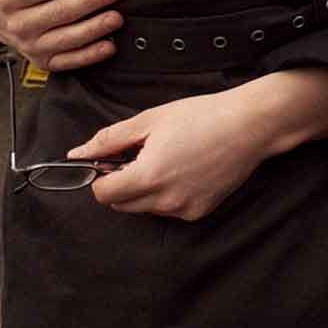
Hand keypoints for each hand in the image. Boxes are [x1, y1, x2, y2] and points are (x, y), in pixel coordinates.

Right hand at [0, 0, 122, 70]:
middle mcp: (15, 25)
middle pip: (57, 13)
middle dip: (88, 2)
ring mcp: (29, 46)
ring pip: (65, 39)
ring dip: (93, 29)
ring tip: (116, 17)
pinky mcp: (42, 61)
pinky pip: (67, 61)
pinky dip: (88, 56)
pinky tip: (110, 46)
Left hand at [69, 69, 327, 220]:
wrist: (250, 126)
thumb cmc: (201, 116)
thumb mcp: (150, 120)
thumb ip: (109, 140)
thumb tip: (77, 154)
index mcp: (147, 176)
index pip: (102, 194)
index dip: (102, 176)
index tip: (116, 160)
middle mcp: (164, 200)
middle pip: (121, 204)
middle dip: (122, 184)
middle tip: (142, 156)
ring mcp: (183, 209)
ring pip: (144, 208)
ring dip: (145, 190)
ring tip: (169, 160)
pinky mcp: (199, 212)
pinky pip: (169, 209)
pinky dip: (168, 195)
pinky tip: (187, 171)